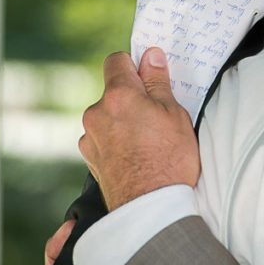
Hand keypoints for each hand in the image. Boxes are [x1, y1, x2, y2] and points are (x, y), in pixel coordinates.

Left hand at [79, 48, 199, 210]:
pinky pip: (104, 139)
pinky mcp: (89, 159)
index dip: (134, 64)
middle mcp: (97, 113)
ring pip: (109, 117)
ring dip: (124, 121)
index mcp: (118, 96)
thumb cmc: (168, 160)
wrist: (149, 208)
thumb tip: (150, 56)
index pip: (117, 61)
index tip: (150, 75)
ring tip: (149, 142)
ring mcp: (90, 138)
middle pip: (113, 92)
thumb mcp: (174, 114)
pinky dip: (118, 142)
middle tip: (158, 116)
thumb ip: (158, 82)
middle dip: (133, 98)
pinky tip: (137, 156)